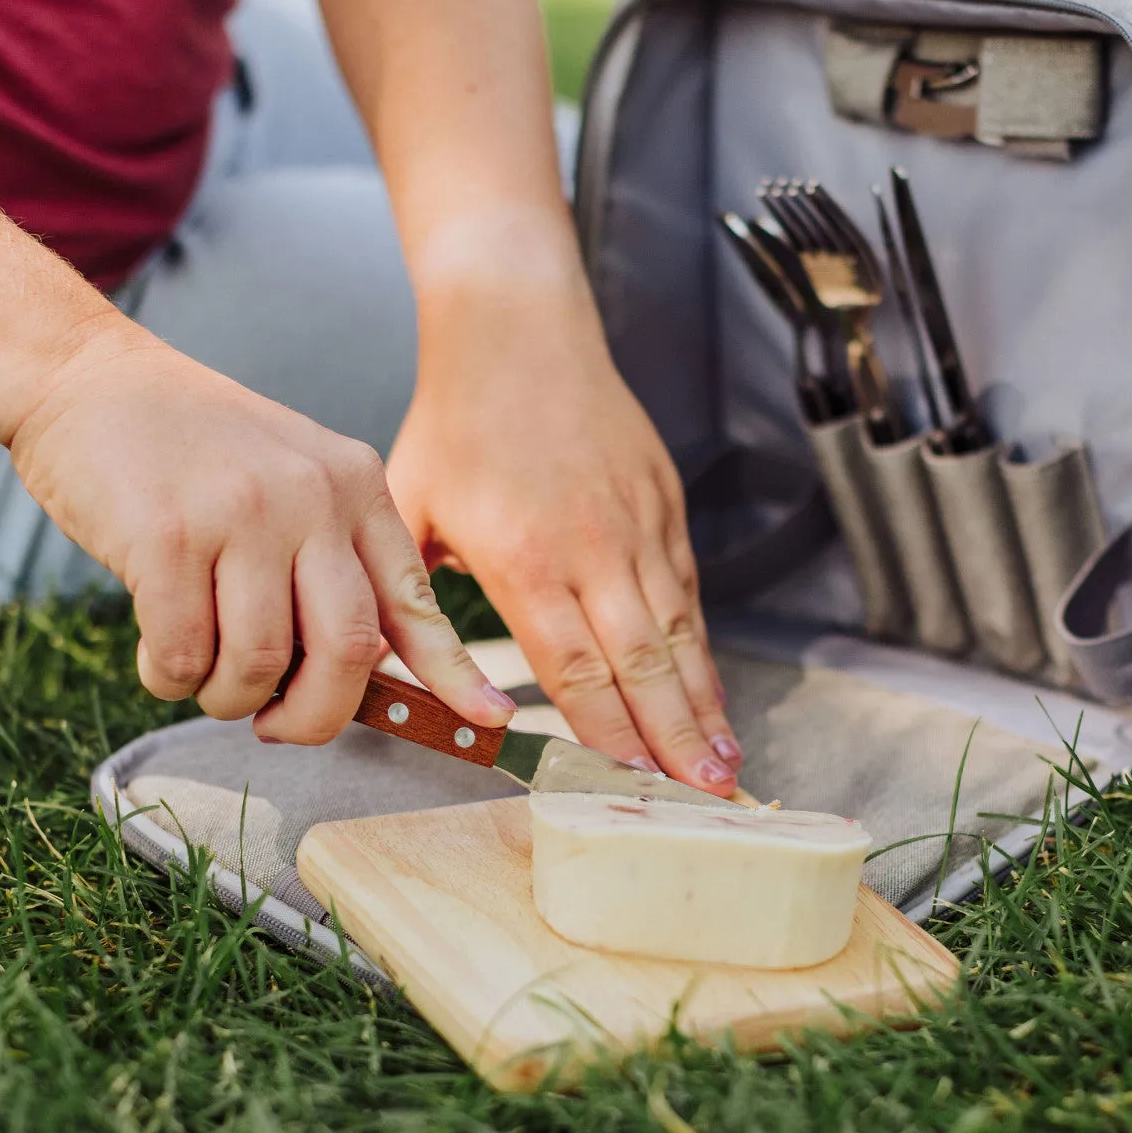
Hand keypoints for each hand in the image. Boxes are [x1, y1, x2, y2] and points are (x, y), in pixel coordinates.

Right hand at [4, 317, 514, 743]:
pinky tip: (158, 648)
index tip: (492, 721)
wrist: (88, 377)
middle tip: (275, 725)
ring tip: (202, 670)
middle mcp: (311, 496)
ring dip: (226, 697)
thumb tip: (365, 675)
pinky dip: (168, 676)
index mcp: (356, 487)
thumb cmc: (192, 452)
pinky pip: (182, 656)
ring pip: (260, 665)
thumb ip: (334, 562)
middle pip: (348, 653)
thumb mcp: (293, 480)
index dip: (455, 672)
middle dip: (314, 716)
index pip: (417, 599)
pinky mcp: (165, 536)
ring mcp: (241, 513)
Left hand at [385, 262, 741, 796]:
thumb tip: (403, 680)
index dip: (609, 735)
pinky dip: (701, 649)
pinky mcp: (664, 504)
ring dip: (704, 705)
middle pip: (643, 664)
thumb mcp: (412, 511)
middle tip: (708, 802)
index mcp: (525, 556)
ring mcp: (638, 524)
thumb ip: (415, 604)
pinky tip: (711, 693)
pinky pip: (687, 592)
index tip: (631, 785)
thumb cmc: (457, 423)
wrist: (517, 330)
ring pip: (678, 633)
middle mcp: (593, 546)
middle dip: (677, 740)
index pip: (576, 668)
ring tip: (728, 765)